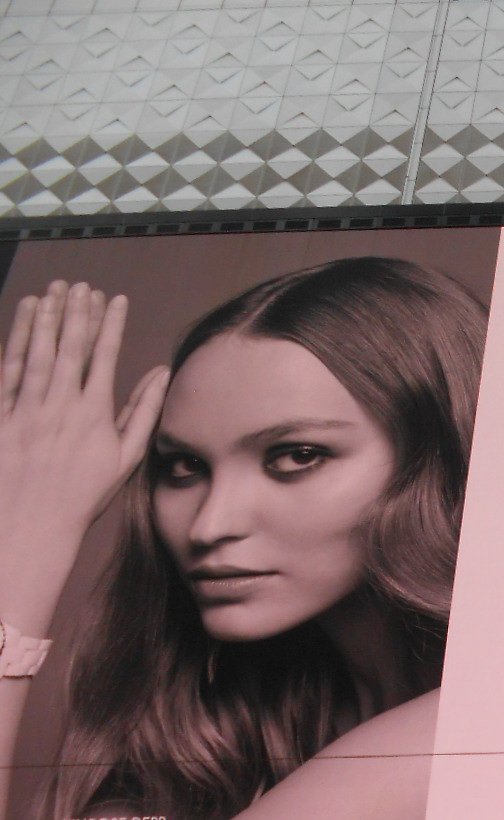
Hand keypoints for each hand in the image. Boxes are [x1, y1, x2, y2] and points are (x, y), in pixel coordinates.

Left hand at [0, 281, 166, 630]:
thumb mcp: (125, 457)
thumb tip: (159, 377)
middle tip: (81, 285)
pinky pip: (9, 367)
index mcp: (94, 414)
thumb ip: (142, 412)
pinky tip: (24, 318)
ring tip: (54, 290)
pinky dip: (16, 338)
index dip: (110, 323)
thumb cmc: (82, 494)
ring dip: (46, 316)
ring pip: (38, 349)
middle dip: (77, 311)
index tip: (115, 298)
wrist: (30, 521)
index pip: (104, 356)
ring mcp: (27, 406)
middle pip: (70, 345)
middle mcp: (60, 404)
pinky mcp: (2, 414)